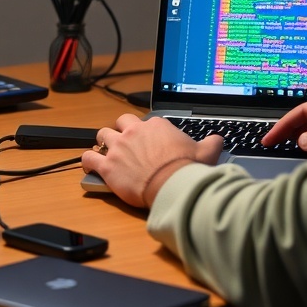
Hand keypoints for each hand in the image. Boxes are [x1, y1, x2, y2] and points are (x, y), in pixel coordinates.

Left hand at [82, 113, 223, 208]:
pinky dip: (88, 160)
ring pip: (102, 135)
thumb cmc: (187, 168)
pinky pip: (88, 157)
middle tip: (125, 143)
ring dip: (103, 142)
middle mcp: (134, 131)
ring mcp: (119, 147)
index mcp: (156, 125)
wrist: (172, 185)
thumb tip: (219, 139)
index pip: (146, 121)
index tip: (149, 142)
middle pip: (121, 122)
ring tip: (106, 152)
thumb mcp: (205, 151)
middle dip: (121, 130)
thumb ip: (211, 142)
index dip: (146, 132)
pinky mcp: (107, 166)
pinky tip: (90, 165)